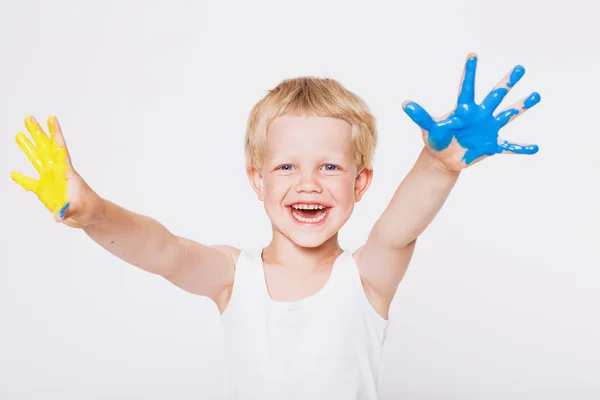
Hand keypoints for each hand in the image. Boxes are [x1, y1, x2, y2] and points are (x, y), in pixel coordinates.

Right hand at [11, 116, 92, 227]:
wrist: (90, 217)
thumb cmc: (90, 209)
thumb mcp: (79, 209)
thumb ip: (66, 211)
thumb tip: (57, 216)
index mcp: (68, 172)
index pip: (61, 149)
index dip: (56, 134)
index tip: (52, 118)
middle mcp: (58, 173)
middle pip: (46, 149)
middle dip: (38, 133)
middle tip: (29, 117)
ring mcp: (51, 181)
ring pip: (37, 160)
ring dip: (28, 148)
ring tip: (19, 135)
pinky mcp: (46, 192)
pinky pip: (31, 183)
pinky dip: (22, 179)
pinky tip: (13, 173)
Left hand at [402, 52, 540, 171]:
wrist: (443, 159)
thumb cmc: (436, 140)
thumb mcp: (429, 129)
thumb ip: (421, 117)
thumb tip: (405, 104)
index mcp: (464, 110)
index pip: (467, 87)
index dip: (469, 72)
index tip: (472, 54)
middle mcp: (480, 115)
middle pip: (495, 95)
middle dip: (508, 82)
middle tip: (520, 68)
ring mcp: (488, 129)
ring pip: (508, 115)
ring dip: (521, 106)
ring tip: (536, 96)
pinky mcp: (492, 145)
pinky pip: (509, 147)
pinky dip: (521, 148)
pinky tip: (535, 148)